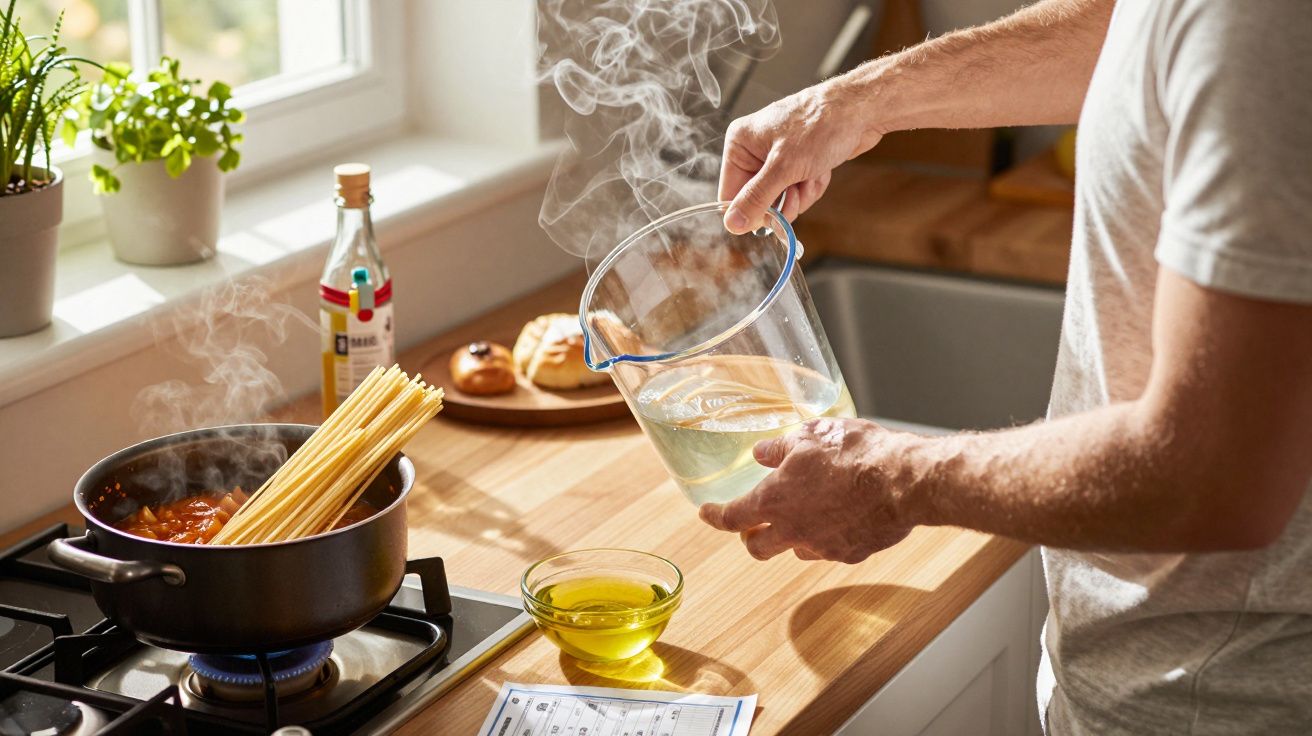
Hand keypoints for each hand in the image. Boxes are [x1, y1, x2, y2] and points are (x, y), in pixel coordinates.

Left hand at [699, 417, 917, 563]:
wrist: (905, 480)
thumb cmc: (856, 453)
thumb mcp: (810, 436)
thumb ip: (779, 449)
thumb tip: (762, 453)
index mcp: (774, 501)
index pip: (731, 517)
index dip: (714, 516)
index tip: (705, 513)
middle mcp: (794, 531)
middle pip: (757, 547)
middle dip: (750, 537)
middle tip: (752, 523)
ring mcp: (823, 547)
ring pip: (795, 550)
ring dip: (791, 536)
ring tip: (804, 512)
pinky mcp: (851, 554)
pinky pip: (829, 549)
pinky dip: (826, 536)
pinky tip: (839, 515)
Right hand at [718, 79, 881, 233]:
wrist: (860, 111)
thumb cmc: (821, 125)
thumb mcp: (784, 167)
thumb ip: (756, 198)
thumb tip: (732, 224)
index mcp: (740, 144)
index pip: (730, 194)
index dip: (751, 210)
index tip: (772, 217)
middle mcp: (754, 150)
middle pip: (757, 200)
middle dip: (783, 200)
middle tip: (798, 189)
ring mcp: (776, 157)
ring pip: (780, 199)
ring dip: (800, 194)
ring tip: (813, 174)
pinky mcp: (796, 162)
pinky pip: (796, 191)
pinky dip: (811, 186)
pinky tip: (821, 170)